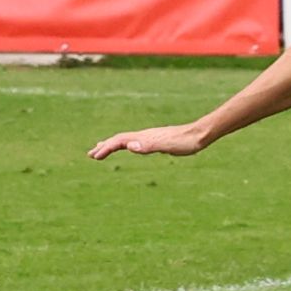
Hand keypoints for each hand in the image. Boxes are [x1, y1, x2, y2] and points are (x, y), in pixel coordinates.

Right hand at [88, 123, 207, 159]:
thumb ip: (149, 146)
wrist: (200, 134)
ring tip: (102, 150)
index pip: (120, 141)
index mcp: (144, 138)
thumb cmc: (185, 142)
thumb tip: (130, 145)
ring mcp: (151, 137)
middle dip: (105, 146)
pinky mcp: (157, 140)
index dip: (106, 148)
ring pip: (127, 140)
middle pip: (120, 139)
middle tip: (91, 154)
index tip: (95, 156)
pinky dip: (127, 145)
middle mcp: (145, 136)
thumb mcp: (167, 146)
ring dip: (113, 145)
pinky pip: (136, 142)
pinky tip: (129, 148)